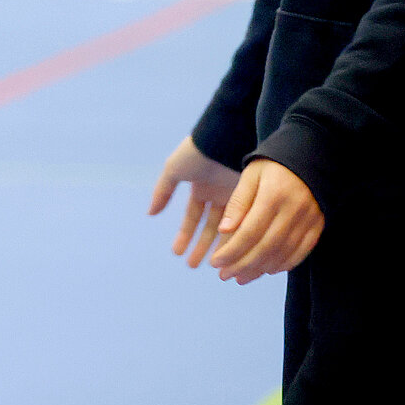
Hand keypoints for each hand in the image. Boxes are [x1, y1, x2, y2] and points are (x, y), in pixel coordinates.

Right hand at [149, 136, 243, 265]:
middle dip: (201, 247)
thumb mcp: (174, 171)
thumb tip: (149, 214)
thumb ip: (162, 192)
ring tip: (213, 266)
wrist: (225, 138)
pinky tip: (235, 255)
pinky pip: (246, 223)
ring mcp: (238, 197)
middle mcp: (220, 195)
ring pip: (229, 229)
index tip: (178, 253)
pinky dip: (240, 239)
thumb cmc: (198, 152)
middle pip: (211, 228)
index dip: (185, 235)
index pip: (193, 217)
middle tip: (194, 266)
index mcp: (201, 187)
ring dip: (221, 248)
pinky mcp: (254, 198)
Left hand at [208, 157, 322, 284]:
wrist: (311, 156)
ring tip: (240, 277)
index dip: (231, 251)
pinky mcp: (318, 225)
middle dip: (242, 265)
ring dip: (260, 269)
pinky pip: (302, 252)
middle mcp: (293, 210)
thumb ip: (238, 202)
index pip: (249, 232)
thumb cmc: (273, 164)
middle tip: (224, 276)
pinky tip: (266, 270)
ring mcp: (309, 219)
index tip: (215, 263)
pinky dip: (284, 264)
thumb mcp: (251, 174)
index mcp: (273, 195)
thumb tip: (224, 231)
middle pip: (265, 247)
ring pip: (283, 254)